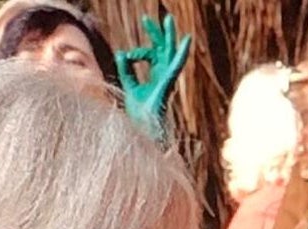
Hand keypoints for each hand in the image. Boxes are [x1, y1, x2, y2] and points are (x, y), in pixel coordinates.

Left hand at [115, 14, 191, 141]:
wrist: (143, 131)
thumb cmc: (139, 115)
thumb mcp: (129, 87)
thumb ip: (126, 70)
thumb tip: (121, 53)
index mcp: (157, 77)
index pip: (150, 55)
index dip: (138, 52)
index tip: (127, 56)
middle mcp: (165, 76)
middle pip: (163, 50)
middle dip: (157, 33)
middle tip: (148, 18)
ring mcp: (168, 79)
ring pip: (171, 53)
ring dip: (170, 36)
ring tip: (168, 19)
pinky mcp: (168, 84)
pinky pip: (177, 66)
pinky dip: (181, 53)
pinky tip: (186, 41)